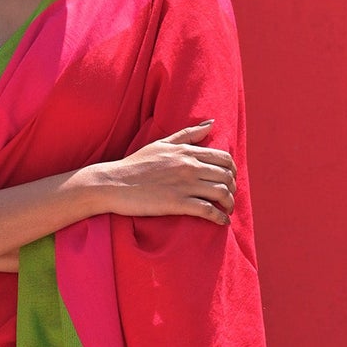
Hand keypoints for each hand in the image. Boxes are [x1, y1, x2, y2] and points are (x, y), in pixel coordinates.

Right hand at [92, 121, 236, 224]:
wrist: (113, 183)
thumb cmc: (135, 164)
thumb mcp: (161, 143)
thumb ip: (187, 134)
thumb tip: (211, 123)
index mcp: (186, 151)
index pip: (223, 158)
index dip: (232, 171)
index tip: (230, 180)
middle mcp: (189, 166)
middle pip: (226, 176)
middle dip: (233, 188)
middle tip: (229, 198)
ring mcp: (184, 185)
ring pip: (221, 193)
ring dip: (229, 204)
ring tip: (227, 211)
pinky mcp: (177, 203)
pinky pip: (208, 210)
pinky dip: (220, 218)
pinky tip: (222, 222)